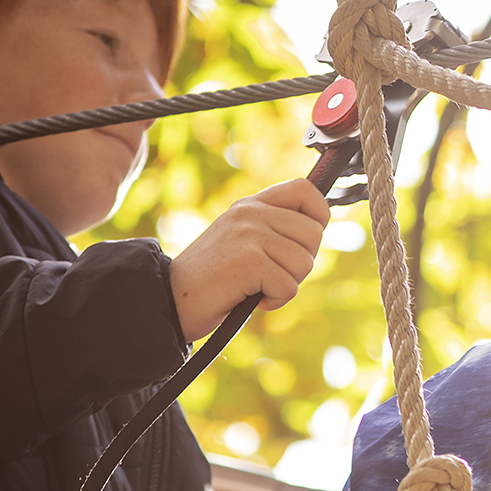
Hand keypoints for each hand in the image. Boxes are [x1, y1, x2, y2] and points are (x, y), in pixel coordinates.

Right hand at [168, 179, 330, 339]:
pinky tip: (255, 299)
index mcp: (251, 203)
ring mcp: (249, 234)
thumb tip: (318, 227)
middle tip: (274, 274)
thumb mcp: (243, 239)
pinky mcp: (249, 261)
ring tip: (260, 286)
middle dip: (302, 262)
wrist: (172, 298)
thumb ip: (273, 227)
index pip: (305, 189)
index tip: (304, 242)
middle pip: (313, 233)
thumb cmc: (214, 277)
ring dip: (287, 284)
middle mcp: (250, 212)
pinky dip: (276, 300)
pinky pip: (289, 286)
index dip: (318, 216)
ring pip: (304, 263)